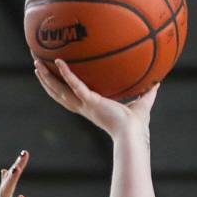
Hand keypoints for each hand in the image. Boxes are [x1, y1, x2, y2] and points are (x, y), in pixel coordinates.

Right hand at [33, 58, 158, 138]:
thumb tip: (160, 80)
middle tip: (37, 65)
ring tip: (36, 63)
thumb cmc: (137, 126)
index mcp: (91, 108)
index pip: (71, 96)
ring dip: (47, 77)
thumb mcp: (143, 102)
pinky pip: (75, 85)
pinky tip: (59, 61)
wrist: (134, 135)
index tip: (53, 76)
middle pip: (58, 93)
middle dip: (46, 80)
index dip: (60, 86)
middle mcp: (84, 107)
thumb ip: (149, 91)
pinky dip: (67, 74)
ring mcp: (85, 105)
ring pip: (60, 90)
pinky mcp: (91, 102)